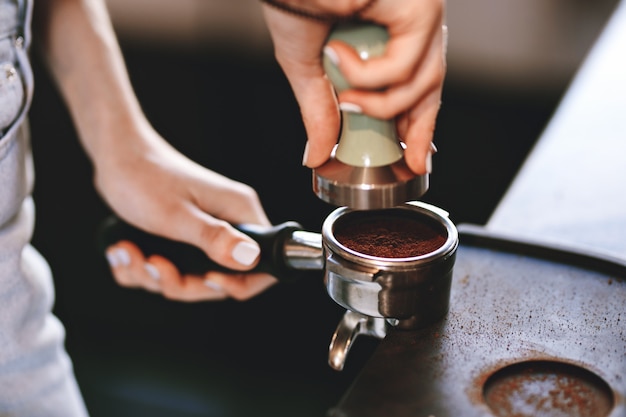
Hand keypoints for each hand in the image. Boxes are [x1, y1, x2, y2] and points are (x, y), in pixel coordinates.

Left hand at [98, 124, 276, 301]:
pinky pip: (171, 269)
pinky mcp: (184, 236)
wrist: (116, 154)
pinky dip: (143, 269)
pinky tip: (125, 250)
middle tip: (153, 264)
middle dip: (182, 283)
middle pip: (222, 278)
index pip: (263, 263)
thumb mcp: (176, 215)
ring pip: (191, 278)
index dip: (239, 283)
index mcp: (239, 213)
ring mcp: (206, 230)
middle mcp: (228, 223)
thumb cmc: (144, 177)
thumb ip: (213, 238)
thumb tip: (251, 257)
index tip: (206, 279)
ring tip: (128, 251)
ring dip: (154, 275)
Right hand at [262, 0, 446, 173]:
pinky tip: (340, 55)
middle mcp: (407, 23)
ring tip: (347, 101)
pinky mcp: (419, 8)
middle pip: (429, 87)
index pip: (411, 85)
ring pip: (422, 83)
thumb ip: (319, 109)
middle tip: (410, 160)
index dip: (414, 123)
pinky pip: (406, 66)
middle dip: (420, 128)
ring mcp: (416, 15)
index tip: (411, 155)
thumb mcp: (305, 65)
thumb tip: (316, 154)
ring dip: (381, 106)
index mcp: (385, 34)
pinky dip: (370, 76)